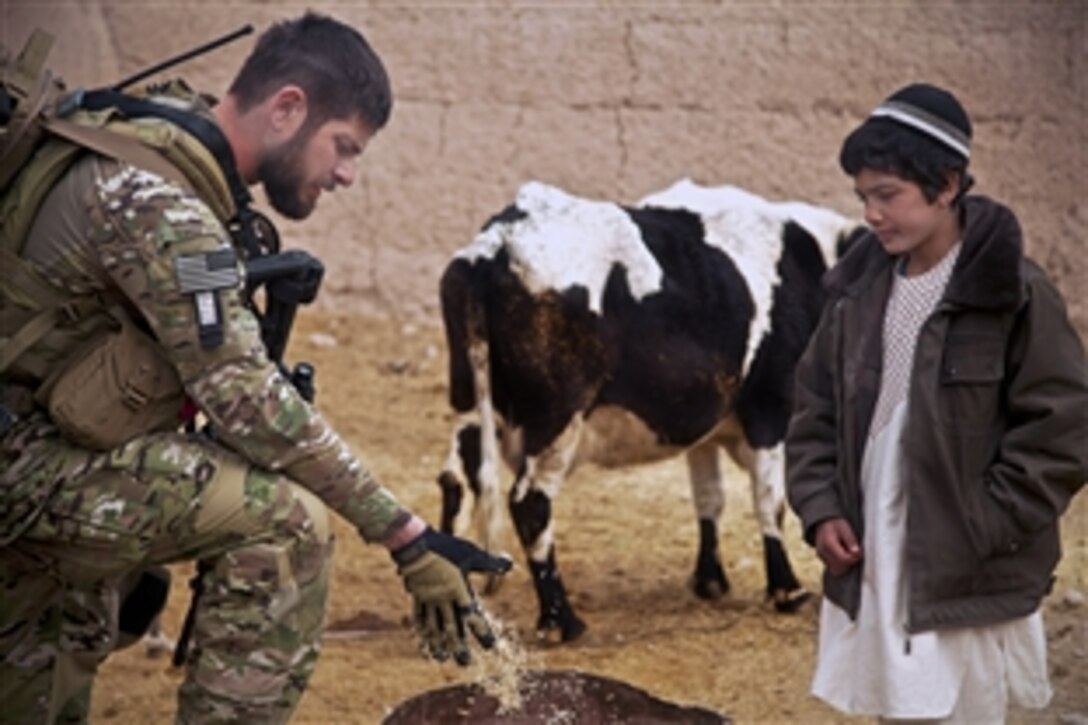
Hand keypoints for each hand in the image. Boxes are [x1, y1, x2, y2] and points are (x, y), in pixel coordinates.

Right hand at [393, 527, 511, 664]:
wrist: (413, 544)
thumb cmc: (444, 547)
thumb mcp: (470, 553)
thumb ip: (490, 563)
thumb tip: (510, 564)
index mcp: (457, 590)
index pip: (472, 615)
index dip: (482, 631)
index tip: (491, 646)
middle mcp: (442, 599)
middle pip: (451, 627)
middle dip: (459, 646)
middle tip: (466, 663)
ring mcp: (428, 599)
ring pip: (433, 627)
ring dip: (439, 644)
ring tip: (443, 658)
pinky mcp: (416, 596)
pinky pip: (418, 618)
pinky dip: (422, 631)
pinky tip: (423, 641)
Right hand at [814, 517, 861, 575]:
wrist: (822, 522)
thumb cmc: (835, 524)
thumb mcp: (845, 528)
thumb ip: (851, 540)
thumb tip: (856, 553)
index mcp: (828, 544)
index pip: (843, 559)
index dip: (854, 558)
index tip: (859, 552)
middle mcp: (822, 552)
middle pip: (840, 568)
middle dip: (850, 562)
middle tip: (855, 552)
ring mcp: (821, 557)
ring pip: (836, 570)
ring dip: (845, 564)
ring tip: (848, 552)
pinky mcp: (822, 559)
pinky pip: (833, 567)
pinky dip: (840, 563)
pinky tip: (842, 553)